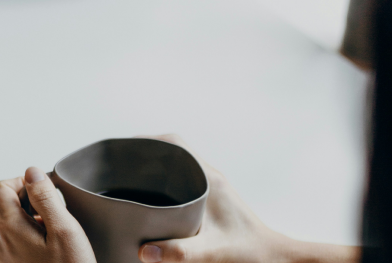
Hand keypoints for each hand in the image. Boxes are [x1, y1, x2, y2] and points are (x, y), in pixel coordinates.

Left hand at [0, 167, 96, 262]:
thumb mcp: (64, 229)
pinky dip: (33, 231)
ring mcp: (4, 253)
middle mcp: (1, 241)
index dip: (23, 181)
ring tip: (55, 232)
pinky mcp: (12, 262)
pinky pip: (17, 235)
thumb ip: (46, 197)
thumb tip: (31, 172)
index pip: (0, 188)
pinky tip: (51, 243)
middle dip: (32, 201)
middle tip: (55, 214)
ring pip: (13, 218)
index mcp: (10, 229)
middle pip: (7, 202)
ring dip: (34, 216)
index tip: (43, 190)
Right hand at [137, 135, 359, 262]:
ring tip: (126, 178)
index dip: (149, 139)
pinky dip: (162, 182)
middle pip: (172, 151)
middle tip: (118, 164)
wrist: (273, 259)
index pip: (176, 144)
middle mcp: (210, 177)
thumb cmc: (249, 253)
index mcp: (210, 179)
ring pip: (177, 165)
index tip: (125, 146)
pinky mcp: (210, 200)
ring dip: (153, 167)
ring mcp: (210, 187)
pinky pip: (181, 180)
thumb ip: (180, 252)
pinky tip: (148, 200)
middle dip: (144, 153)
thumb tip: (144, 251)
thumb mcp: (212, 253)